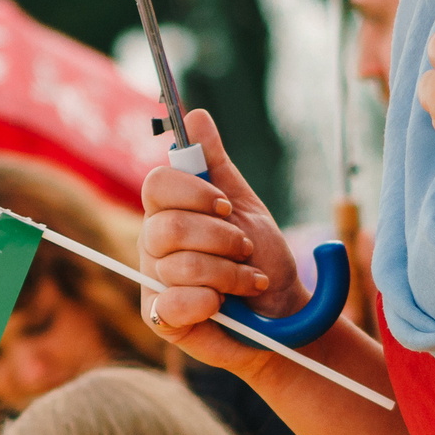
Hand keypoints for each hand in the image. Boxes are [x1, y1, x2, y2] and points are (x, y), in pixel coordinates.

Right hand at [137, 109, 295, 373]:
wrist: (281, 312)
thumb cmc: (260, 260)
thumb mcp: (244, 205)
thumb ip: (216, 164)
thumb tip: (196, 116)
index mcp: (169, 211)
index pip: (157, 185)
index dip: (193, 192)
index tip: (225, 205)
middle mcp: (153, 244)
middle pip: (168, 226)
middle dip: (220, 238)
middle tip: (245, 249)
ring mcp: (153, 280)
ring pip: (179, 265)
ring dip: (229, 274)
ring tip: (249, 281)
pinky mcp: (160, 318)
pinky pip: (173, 303)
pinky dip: (207, 302)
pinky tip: (223, 305)